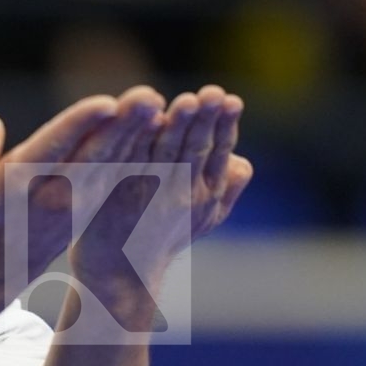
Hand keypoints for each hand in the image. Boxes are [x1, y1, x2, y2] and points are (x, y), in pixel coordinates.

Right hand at [0, 87, 166, 296]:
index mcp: (17, 187)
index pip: (50, 150)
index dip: (78, 126)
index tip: (106, 103)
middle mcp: (53, 195)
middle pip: (92, 156)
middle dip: (120, 127)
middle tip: (147, 98)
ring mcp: (79, 202)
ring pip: (110, 165)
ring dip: (135, 136)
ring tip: (155, 106)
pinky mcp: (93, 202)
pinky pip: (117, 174)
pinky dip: (135, 152)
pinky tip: (155, 127)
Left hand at [68, 83, 253, 295]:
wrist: (120, 271)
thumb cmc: (163, 237)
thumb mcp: (204, 219)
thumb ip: (226, 190)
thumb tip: (244, 163)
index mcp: (207, 196)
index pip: (218, 152)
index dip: (225, 126)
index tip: (231, 99)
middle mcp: (183, 195)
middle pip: (196, 149)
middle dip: (205, 120)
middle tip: (212, 94)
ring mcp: (151, 195)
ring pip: (167, 154)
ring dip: (178, 128)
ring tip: (186, 102)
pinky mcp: (121, 194)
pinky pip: (133, 160)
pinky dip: (142, 140)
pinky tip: (148, 120)